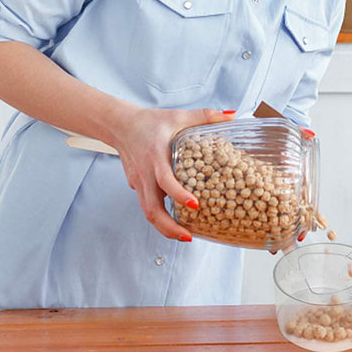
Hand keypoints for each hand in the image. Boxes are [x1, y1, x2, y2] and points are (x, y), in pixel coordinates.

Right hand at [109, 106, 234, 240]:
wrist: (120, 125)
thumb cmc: (151, 121)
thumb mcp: (178, 115)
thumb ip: (205, 116)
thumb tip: (232, 115)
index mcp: (156, 157)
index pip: (165, 181)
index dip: (179, 194)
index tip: (195, 204)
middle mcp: (145, 174)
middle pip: (151, 208)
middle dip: (169, 226)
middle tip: (189, 236)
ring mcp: (139, 183)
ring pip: (147, 212)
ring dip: (164, 228)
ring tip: (185, 236)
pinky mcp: (137, 187)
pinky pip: (147, 206)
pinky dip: (160, 218)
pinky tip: (175, 224)